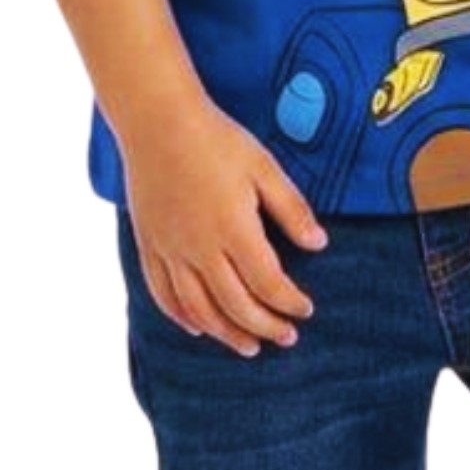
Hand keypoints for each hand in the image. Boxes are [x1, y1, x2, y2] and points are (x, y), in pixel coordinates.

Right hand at [120, 94, 327, 357]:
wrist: (157, 123)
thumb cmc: (216, 140)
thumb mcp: (264, 168)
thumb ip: (292, 209)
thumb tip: (319, 244)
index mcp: (234, 230)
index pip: (269, 283)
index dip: (290, 302)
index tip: (306, 309)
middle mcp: (201, 249)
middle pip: (236, 304)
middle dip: (265, 326)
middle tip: (286, 338)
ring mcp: (171, 251)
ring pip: (199, 309)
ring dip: (227, 333)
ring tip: (248, 347)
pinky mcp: (150, 246)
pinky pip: (163, 293)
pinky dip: (182, 316)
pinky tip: (198, 327)